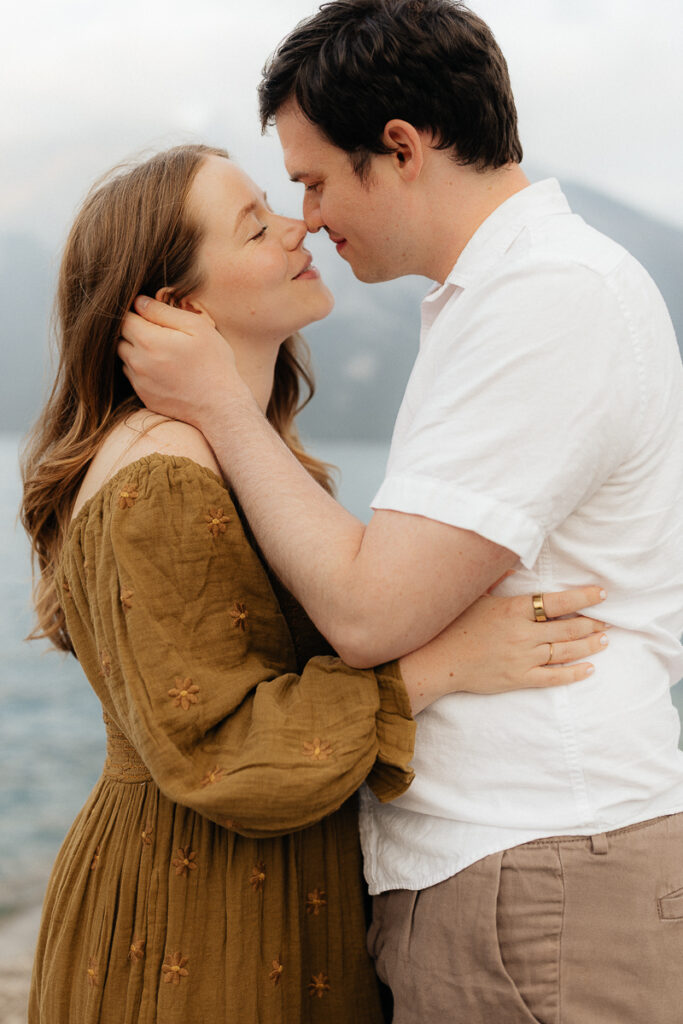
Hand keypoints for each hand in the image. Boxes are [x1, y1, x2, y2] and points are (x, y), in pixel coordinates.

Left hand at [118, 297, 247, 426]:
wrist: (219, 406)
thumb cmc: (213, 363)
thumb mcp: (196, 328)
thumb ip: (163, 311)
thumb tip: (139, 301)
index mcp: (148, 340)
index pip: (123, 318)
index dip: (136, 312)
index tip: (153, 315)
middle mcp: (137, 362)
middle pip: (119, 337)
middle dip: (134, 331)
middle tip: (161, 333)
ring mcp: (139, 381)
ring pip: (124, 356)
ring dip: (137, 350)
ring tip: (164, 352)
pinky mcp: (143, 396)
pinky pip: (133, 375)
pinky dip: (143, 368)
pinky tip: (165, 369)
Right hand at [399, 585, 608, 713]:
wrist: (438, 660)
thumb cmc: (453, 624)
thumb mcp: (474, 596)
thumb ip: (496, 578)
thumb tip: (513, 560)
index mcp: (513, 610)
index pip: (557, 601)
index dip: (583, 597)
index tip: (601, 594)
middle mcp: (522, 633)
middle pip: (568, 627)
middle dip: (592, 623)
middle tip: (609, 620)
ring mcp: (522, 658)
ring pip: (565, 651)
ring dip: (589, 645)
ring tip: (604, 640)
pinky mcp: (519, 678)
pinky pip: (553, 677)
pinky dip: (573, 673)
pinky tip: (589, 668)